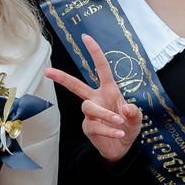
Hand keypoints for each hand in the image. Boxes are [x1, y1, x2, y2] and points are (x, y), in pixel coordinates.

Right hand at [46, 34, 143, 162]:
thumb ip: (134, 112)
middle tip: (48, 71)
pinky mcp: (88, 128)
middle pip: (76, 86)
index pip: (101, 68)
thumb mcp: (137, 118)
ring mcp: (90, 114)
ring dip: (106, 114)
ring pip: (90, 108)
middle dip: (62, 78)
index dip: (95, 52)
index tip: (86, 37)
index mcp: (109, 91)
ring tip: (120, 122)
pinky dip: (109, 130)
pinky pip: (95, 126)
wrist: (123, 147)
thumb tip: (125, 108)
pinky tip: (119, 133)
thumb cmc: (129, 126)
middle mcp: (97, 99)